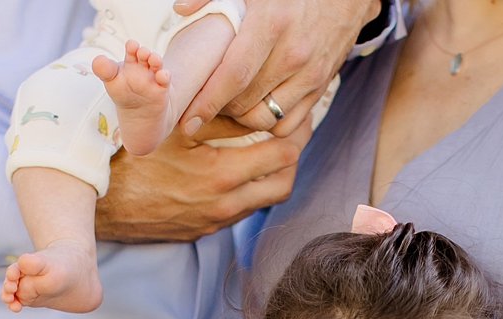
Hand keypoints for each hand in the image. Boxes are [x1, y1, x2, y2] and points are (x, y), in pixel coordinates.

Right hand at [95, 117, 308, 242]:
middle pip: (284, 183)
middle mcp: (225, 205)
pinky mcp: (205, 228)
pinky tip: (239, 168)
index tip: (294, 117)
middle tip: (290, 133)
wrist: (105, 205)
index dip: (295, 133)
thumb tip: (253, 104)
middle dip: (292, 156)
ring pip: (266, 200)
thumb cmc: (134, 161)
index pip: (284, 156)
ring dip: (272, 174)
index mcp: (221, 177)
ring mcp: (217, 221)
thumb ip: (217, 116)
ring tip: (267, 148)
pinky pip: (242, 210)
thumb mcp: (174, 129)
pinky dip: (250, 188)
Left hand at [174, 0, 380, 135]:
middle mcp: (294, 55)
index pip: (233, 76)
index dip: (207, 103)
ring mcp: (311, 74)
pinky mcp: (321, 87)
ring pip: (265, 118)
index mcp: (272, 25)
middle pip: (245, 102)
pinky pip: (289, 124)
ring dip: (241, 119)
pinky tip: (257, 108)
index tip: (188, 120)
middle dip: (218, 110)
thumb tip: (181, 9)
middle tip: (205, 104)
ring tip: (229, 106)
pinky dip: (268, 123)